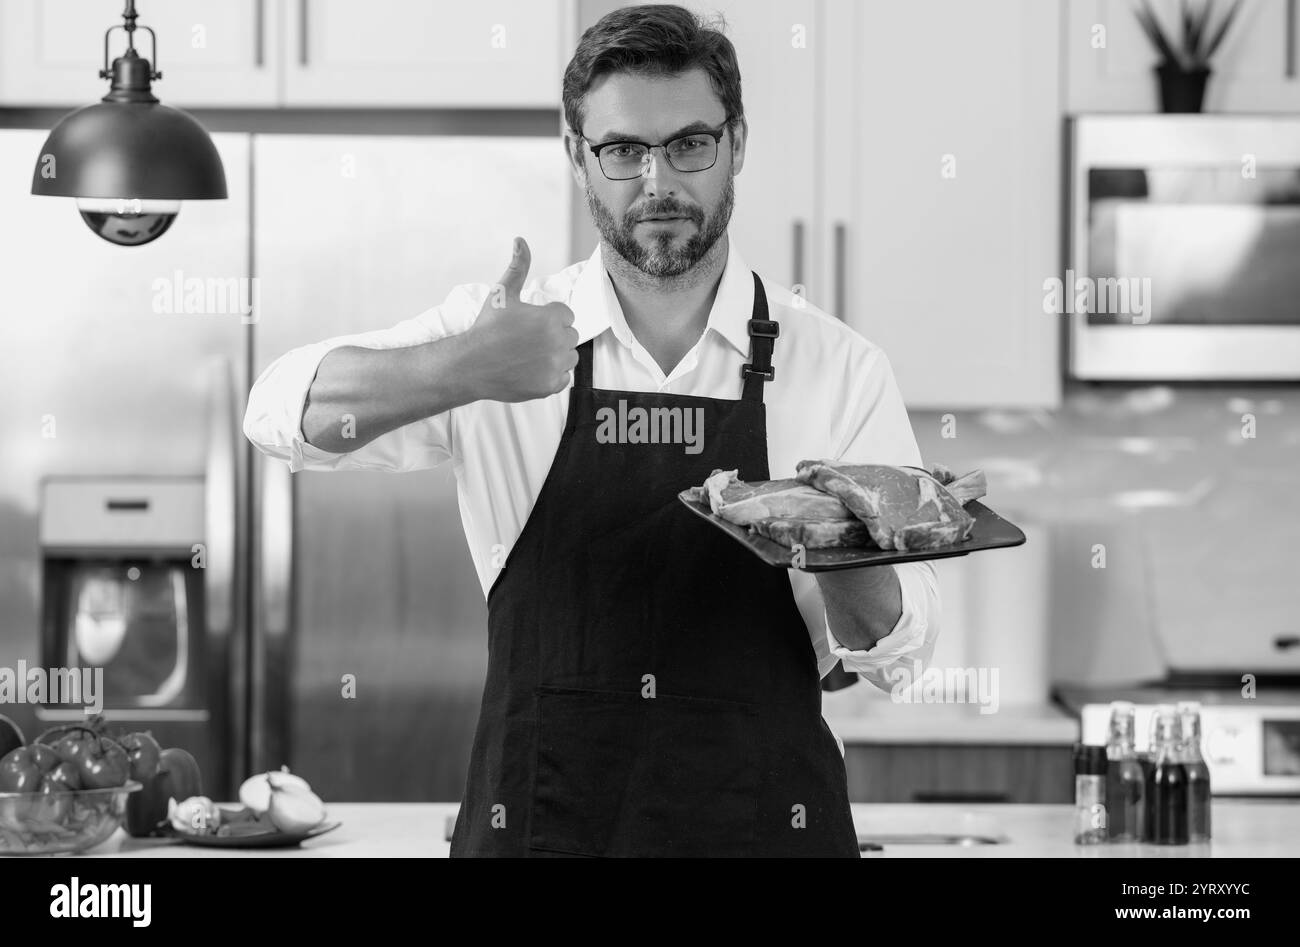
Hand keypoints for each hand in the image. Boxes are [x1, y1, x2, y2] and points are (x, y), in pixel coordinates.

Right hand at [463, 237, 579, 402]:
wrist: (470, 365)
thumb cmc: (486, 328)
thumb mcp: (502, 294)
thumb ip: (518, 267)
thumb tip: (520, 239)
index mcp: (552, 318)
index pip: (566, 315)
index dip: (547, 319)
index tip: (529, 325)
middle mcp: (558, 342)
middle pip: (570, 336)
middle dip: (553, 336)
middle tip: (527, 340)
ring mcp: (555, 366)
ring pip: (569, 357)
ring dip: (555, 356)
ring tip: (529, 355)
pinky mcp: (550, 386)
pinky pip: (563, 378)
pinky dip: (550, 376)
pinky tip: (530, 370)